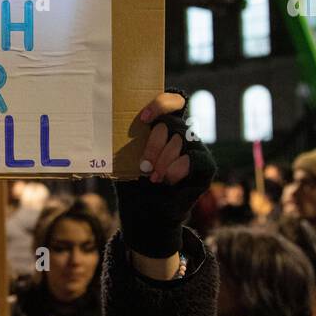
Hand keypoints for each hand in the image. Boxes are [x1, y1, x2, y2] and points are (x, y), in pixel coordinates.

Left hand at [116, 92, 216, 260]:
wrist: (147, 213)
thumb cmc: (134, 185)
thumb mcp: (124, 160)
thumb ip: (126, 142)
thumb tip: (109, 124)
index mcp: (163, 127)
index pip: (173, 101)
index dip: (161, 104)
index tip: (143, 118)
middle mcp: (182, 134)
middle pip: (171, 124)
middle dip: (154, 146)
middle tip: (144, 167)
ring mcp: (196, 148)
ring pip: (181, 141)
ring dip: (163, 161)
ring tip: (154, 178)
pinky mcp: (205, 165)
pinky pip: (193, 159)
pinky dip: (176, 170)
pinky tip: (168, 181)